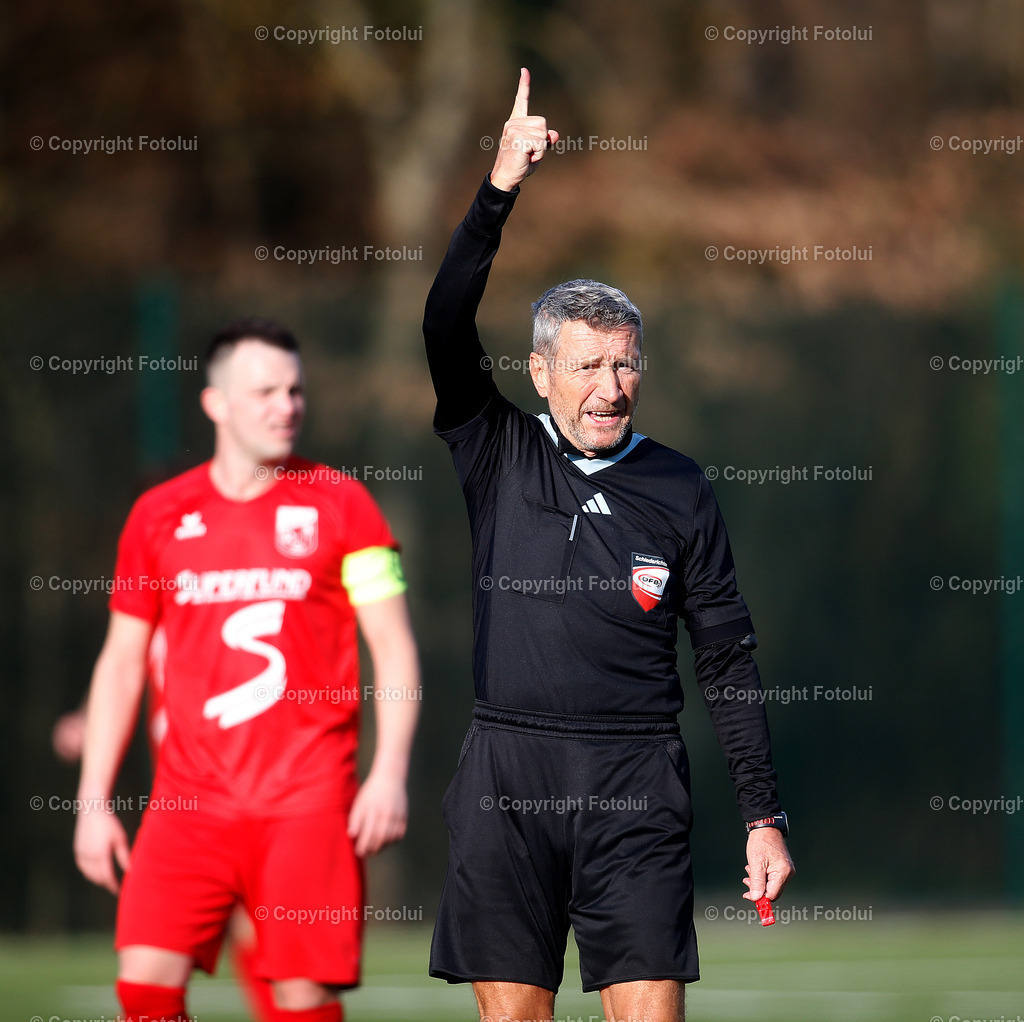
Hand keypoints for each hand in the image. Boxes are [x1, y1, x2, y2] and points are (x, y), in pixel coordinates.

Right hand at [74, 810, 130, 893]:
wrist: (92, 810)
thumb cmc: (110, 823)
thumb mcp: (120, 839)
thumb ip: (124, 856)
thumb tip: (130, 871)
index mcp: (101, 855)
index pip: (107, 877)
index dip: (113, 886)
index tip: (120, 891)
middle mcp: (88, 857)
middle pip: (97, 878)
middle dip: (107, 883)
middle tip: (116, 885)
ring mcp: (81, 855)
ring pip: (89, 874)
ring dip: (98, 879)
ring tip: (108, 879)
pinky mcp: (77, 851)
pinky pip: (83, 868)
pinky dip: (89, 872)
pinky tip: (97, 871)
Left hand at [348, 770, 408, 856]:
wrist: (390, 777)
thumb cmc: (371, 791)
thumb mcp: (360, 802)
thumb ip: (355, 819)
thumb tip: (352, 835)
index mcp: (374, 809)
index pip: (368, 834)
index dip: (363, 846)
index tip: (358, 852)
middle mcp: (387, 813)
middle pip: (381, 838)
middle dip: (372, 849)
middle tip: (365, 854)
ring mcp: (397, 815)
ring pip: (391, 838)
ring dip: (382, 847)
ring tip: (374, 849)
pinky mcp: (404, 816)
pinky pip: (400, 834)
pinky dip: (393, 841)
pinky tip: (385, 841)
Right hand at [490, 67, 559, 191]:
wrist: (505, 178)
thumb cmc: (520, 165)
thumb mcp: (536, 151)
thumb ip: (546, 141)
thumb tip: (554, 134)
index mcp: (516, 123)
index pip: (521, 101)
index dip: (524, 85)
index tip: (524, 70)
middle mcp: (513, 123)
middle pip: (543, 123)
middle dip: (542, 141)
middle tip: (529, 153)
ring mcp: (514, 129)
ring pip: (543, 134)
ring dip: (541, 149)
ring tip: (527, 156)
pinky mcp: (518, 138)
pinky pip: (541, 143)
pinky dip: (539, 154)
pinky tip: (527, 159)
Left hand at [742, 826, 794, 902]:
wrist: (765, 827)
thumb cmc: (761, 842)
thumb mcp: (755, 863)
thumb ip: (756, 882)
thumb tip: (756, 898)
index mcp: (783, 872)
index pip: (772, 895)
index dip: (759, 897)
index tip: (747, 895)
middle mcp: (788, 873)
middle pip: (772, 891)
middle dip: (758, 888)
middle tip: (746, 880)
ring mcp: (787, 870)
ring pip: (771, 885)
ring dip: (758, 881)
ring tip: (750, 870)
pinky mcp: (783, 867)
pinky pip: (773, 878)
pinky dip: (762, 876)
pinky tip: (755, 870)